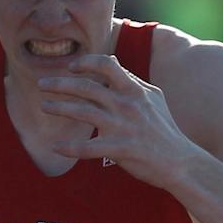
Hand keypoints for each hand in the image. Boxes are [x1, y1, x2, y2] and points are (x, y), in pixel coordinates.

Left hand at [38, 56, 200, 187]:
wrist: (180, 162)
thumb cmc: (165, 130)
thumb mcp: (154, 98)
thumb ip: (132, 80)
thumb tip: (112, 60)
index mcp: (135, 90)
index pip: (106, 64)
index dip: (86, 62)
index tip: (71, 67)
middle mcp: (127, 104)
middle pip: (87, 87)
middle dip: (60, 84)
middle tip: (42, 84)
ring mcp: (123, 127)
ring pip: (83, 112)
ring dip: (59, 108)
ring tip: (44, 106)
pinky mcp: (120, 149)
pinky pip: (87, 148)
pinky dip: (69, 148)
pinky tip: (55, 147)